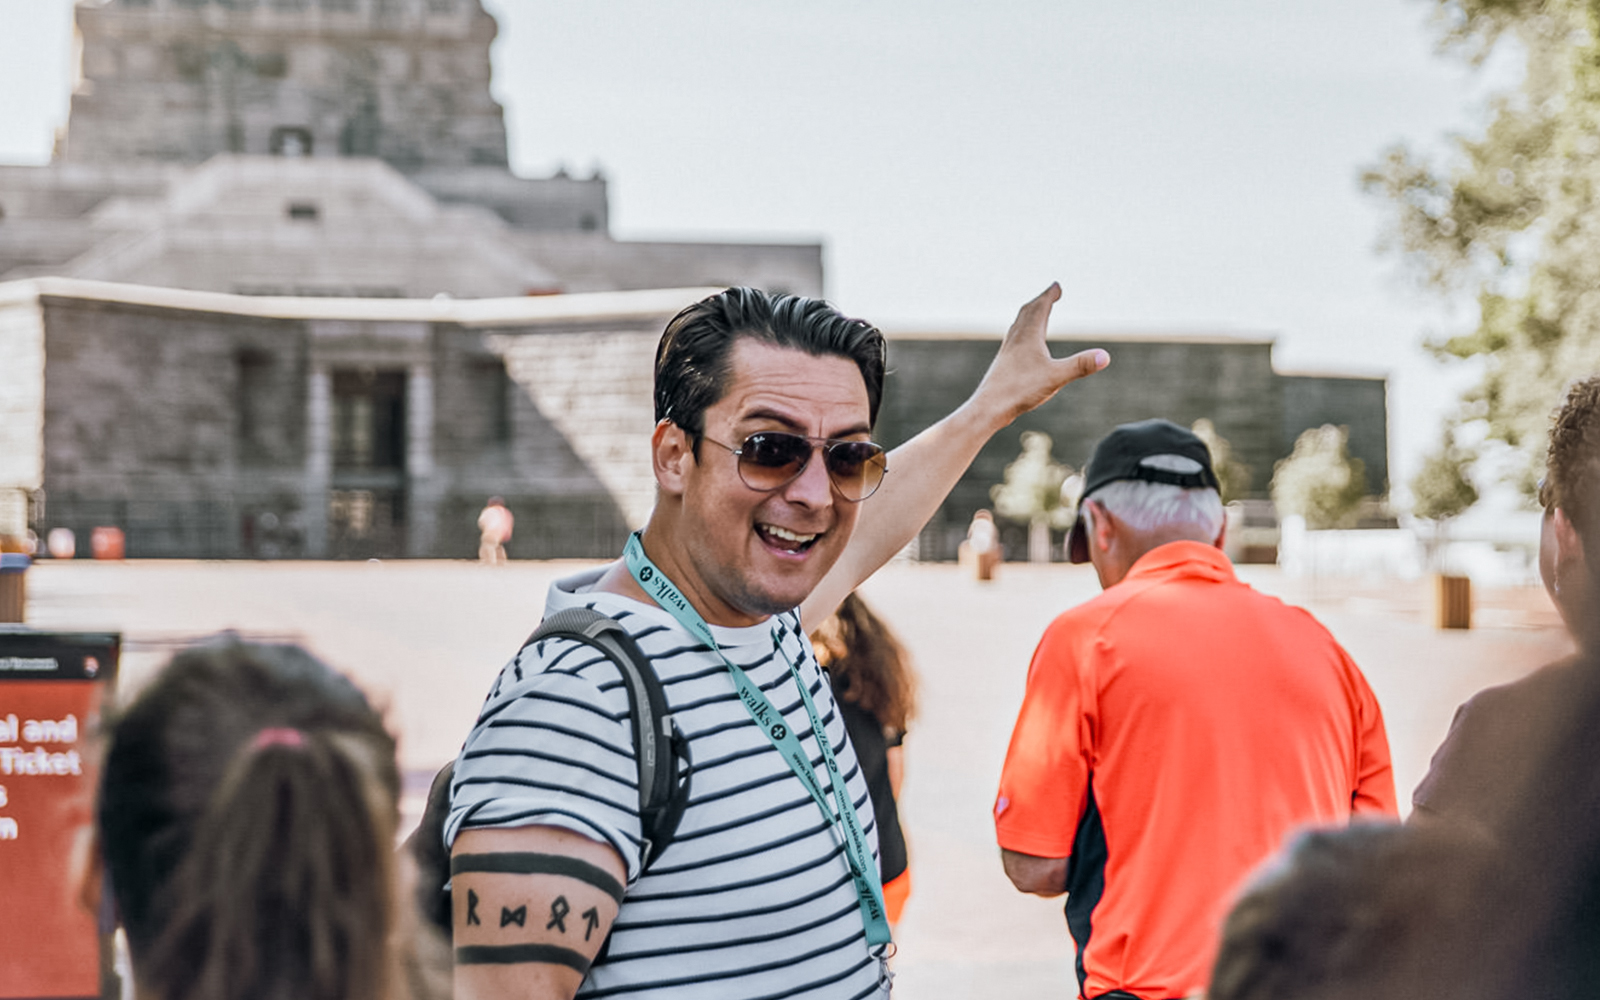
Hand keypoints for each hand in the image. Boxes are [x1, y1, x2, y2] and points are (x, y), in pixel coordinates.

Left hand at [971, 283, 1108, 427]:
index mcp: (1028, 336)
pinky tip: (1023, 346)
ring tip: (1036, 313)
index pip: (1039, 308)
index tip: (1056, 285)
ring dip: (1029, 315)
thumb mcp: (1055, 378)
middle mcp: (1015, 339)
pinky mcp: (1003, 364)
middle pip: (1027, 312)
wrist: (988, 407)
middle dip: (1040, 301)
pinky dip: (1022, 333)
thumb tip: (1105, 356)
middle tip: (1050, 293)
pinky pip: (1014, 341)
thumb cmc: (1019, 391)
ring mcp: (1007, 351)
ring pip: (1018, 325)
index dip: (1049, 295)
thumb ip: (1080, 366)